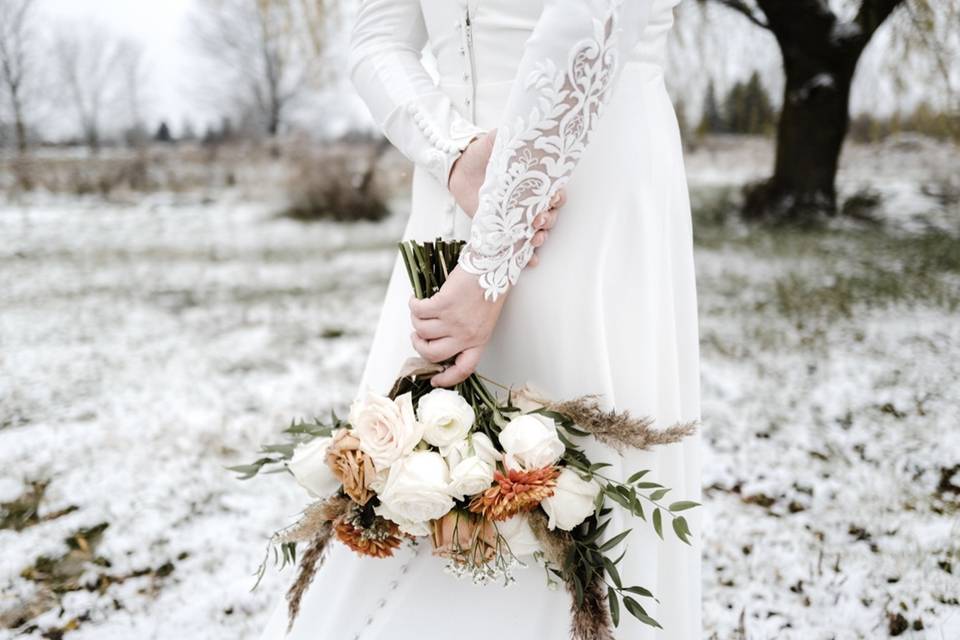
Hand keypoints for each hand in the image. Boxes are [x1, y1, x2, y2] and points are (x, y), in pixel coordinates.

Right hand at [409, 267, 505, 386]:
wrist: (494, 265)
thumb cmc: (490, 286)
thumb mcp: (484, 318)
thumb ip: (468, 332)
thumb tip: (442, 338)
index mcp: (479, 340)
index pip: (463, 369)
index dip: (446, 379)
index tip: (434, 380)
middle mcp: (466, 335)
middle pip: (433, 354)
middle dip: (419, 346)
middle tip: (417, 336)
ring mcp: (454, 321)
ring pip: (422, 331)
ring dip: (415, 321)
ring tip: (419, 310)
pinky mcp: (443, 304)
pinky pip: (418, 311)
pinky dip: (413, 305)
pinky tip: (416, 298)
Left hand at [449, 132, 564, 267]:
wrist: (459, 166)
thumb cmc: (484, 151)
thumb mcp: (501, 139)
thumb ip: (515, 135)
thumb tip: (532, 122)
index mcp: (536, 181)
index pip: (556, 193)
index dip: (558, 199)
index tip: (553, 199)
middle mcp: (530, 200)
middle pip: (550, 216)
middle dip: (548, 221)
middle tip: (538, 220)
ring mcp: (516, 217)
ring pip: (537, 232)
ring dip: (540, 238)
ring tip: (534, 239)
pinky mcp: (502, 229)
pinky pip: (516, 245)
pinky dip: (525, 256)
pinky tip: (529, 260)